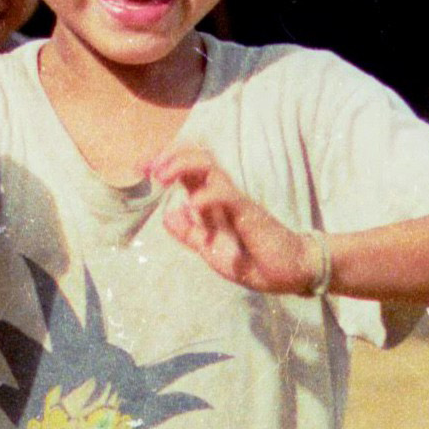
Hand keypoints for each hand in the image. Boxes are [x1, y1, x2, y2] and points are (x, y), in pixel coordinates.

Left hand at [146, 142, 316, 294]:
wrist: (288, 273)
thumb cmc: (253, 260)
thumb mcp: (212, 250)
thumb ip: (191, 233)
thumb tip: (168, 215)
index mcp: (213, 202)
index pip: (187, 171)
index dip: (163, 164)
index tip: (140, 168)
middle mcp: (223, 195)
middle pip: (198, 158)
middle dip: (170, 156)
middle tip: (149, 169)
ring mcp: (237, 201)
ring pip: (211, 167)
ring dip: (182, 165)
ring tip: (162, 175)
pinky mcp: (250, 214)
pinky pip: (229, 196)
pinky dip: (209, 195)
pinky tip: (193, 203)